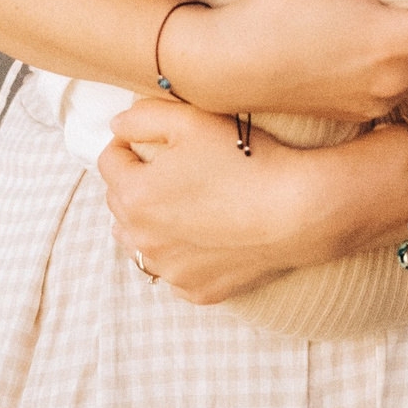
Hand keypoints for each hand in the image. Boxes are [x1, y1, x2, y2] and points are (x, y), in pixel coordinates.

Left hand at [101, 100, 340, 301]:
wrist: (298, 211)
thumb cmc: (245, 161)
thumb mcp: (191, 120)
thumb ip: (142, 117)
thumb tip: (117, 127)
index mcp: (135, 195)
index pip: (109, 161)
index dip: (128, 143)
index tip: (153, 138)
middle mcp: (143, 240)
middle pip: (120, 203)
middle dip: (137, 182)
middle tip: (173, 168)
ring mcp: (170, 270)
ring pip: (140, 242)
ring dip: (151, 222)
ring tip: (184, 204)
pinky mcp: (196, 290)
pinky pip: (173, 270)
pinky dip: (181, 254)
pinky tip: (207, 235)